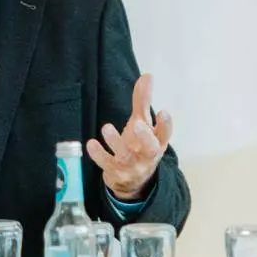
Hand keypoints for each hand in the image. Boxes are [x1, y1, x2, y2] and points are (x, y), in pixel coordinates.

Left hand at [87, 73, 173, 200]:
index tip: (163, 112)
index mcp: (156, 143)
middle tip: (137, 123)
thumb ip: (143, 101)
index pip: (164, 134)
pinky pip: (107, 164)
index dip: (166, 125)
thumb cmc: (138, 145)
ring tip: (106, 127)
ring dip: (116, 142)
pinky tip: (91, 143)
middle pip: (150, 148)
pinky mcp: (115, 172)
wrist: (131, 180)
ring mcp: (131, 166)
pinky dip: (98, 154)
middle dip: (144, 136)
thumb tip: (148, 75)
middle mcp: (147, 156)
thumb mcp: (142, 123)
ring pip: (125, 156)